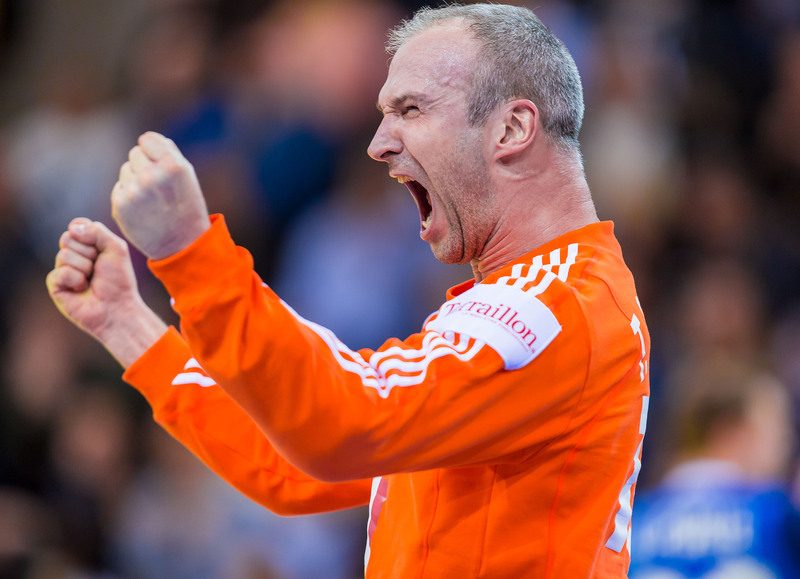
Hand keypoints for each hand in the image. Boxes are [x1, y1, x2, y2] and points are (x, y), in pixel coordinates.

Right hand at [46, 218, 166, 366]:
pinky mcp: (55, 285)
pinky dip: (76, 280)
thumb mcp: (116, 248)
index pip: (76, 225)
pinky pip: (60, 273)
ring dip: (85, 268)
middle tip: (98, 268)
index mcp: (86, 244)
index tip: (102, 249)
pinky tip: (81, 290)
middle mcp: (72, 255)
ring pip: (63, 255)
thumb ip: (98, 231)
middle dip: (89, 252)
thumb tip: (72, 228)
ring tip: (91, 281)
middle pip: (67, 238)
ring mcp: (62, 269)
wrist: (118, 307)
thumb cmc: (119, 280)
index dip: (89, 234)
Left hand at [112, 132, 210, 260]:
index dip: (153, 150)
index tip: (160, 163)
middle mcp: (151, 176)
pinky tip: (142, 208)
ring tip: (152, 198)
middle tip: (158, 185)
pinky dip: (128, 195)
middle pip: (134, 153)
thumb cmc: (187, 207)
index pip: (147, 139)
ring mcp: (134, 191)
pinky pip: (119, 188)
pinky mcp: (120, 206)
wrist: (181, 244)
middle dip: (144, 165)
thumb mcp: (188, 177)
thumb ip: (168, 153)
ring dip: (135, 180)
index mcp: (172, 166)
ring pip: (125, 170)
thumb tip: (147, 140)